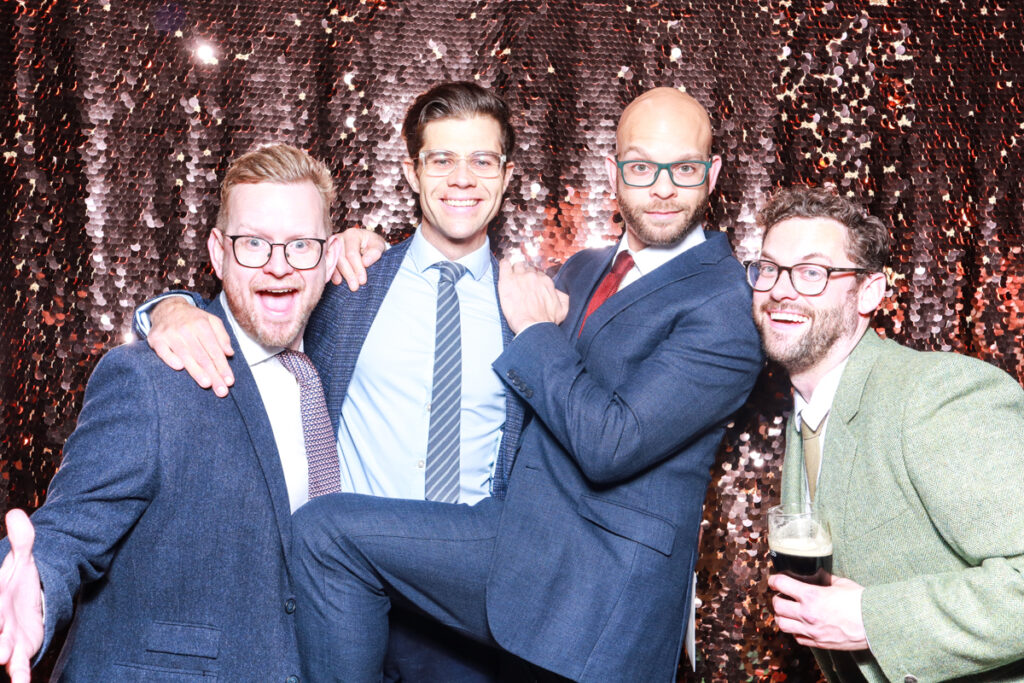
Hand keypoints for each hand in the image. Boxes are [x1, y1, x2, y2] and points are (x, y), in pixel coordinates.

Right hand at [0, 510, 43, 682]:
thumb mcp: (23, 560)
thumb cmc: (18, 583)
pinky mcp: (21, 652)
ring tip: (3, 658)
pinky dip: (20, 676)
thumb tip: (18, 512)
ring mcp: (6, 639)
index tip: (0, 606)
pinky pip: (19, 667)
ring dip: (2, 654)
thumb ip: (23, 539)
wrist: (27, 604)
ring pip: (1, 649)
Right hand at [148, 298, 233, 396]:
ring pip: (186, 356)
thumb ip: (222, 336)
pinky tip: (179, 368)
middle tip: (221, 390)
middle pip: (202, 356)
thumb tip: (229, 353)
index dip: (223, 366)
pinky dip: (171, 359)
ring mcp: (170, 334)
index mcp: (202, 324)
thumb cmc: (193, 319)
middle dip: (213, 375)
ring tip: (207, 384)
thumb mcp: (212, 321)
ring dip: (197, 371)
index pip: (214, 350)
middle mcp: (186, 329)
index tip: (230, 381)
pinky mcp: (156, 339)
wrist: (167, 308)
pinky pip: (163, 351)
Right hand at [331, 229, 386, 289]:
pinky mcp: (329, 253)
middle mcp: (339, 239)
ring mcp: (332, 246)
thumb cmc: (372, 244)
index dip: (357, 268)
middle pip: (341, 258)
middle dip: (349, 274)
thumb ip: (374, 253)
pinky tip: (338, 281)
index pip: (352, 253)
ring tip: (350, 286)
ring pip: (334, 262)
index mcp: (352, 235)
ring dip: (342, 275)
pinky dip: (333, 274)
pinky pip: (328, 264)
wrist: (366, 242)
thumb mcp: (378, 246)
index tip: (363, 281)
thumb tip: (365, 262)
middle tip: (355, 287)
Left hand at [497, 260, 569, 333]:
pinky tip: (504, 266)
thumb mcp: (563, 310)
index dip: (534, 278)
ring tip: (512, 275)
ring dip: (515, 269)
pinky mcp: (507, 280)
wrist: (533, 327)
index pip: (538, 274)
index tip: (530, 284)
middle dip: (524, 273)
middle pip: (527, 268)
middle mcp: (533, 276)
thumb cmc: (546, 321)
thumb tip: (557, 292)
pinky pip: (504, 265)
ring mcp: (520, 276)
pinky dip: (504, 264)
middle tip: (521, 282)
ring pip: (517, 265)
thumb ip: (562, 297)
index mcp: (545, 281)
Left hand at [769, 573, 867, 650]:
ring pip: (782, 624)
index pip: (781, 584)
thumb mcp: (841, 583)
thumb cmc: (861, 603)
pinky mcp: (818, 643)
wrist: (876, 624)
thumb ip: (825, 579)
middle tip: (782, 595)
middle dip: (776, 598)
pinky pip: (797, 638)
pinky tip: (801, 625)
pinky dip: (795, 631)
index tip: (774, 580)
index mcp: (812, 596)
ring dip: (782, 616)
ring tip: (788, 611)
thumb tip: (817, 575)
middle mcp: (807, 614)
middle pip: (777, 606)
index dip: (774, 580)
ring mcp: (811, 631)